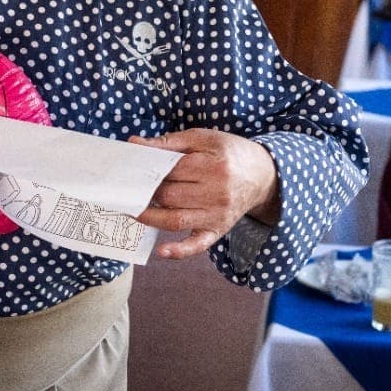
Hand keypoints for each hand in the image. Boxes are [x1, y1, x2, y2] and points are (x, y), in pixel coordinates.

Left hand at [131, 128, 278, 259]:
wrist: (263, 176)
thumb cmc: (229, 154)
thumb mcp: (204, 139)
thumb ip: (169, 142)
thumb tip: (134, 144)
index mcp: (213, 165)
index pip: (171, 170)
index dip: (147, 170)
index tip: (130, 170)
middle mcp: (217, 193)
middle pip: (170, 195)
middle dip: (146, 192)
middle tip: (128, 189)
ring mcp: (217, 215)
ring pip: (175, 219)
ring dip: (149, 217)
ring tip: (131, 211)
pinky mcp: (218, 230)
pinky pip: (198, 244)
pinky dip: (179, 251)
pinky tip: (161, 251)